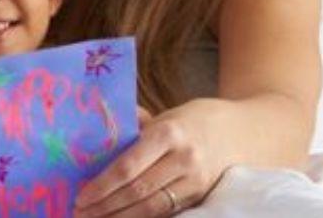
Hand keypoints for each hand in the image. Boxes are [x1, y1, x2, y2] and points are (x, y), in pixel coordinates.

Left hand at [74, 99, 232, 216]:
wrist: (243, 132)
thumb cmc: (195, 120)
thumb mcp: (167, 115)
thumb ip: (135, 127)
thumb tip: (95, 135)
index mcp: (169, 132)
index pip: (128, 165)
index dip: (102, 185)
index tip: (81, 196)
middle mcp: (184, 158)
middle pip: (136, 190)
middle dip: (105, 206)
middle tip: (79, 213)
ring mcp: (195, 180)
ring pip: (150, 207)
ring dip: (119, 217)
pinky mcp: (200, 196)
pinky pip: (165, 212)